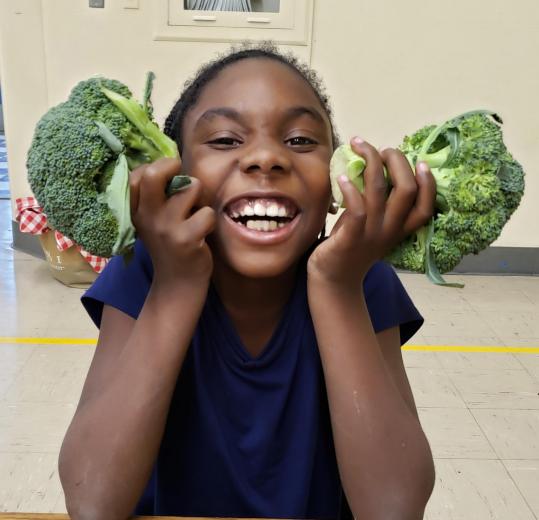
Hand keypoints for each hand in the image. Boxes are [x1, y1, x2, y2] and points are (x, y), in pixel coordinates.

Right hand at [130, 158, 215, 288]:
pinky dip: (210, 220)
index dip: (157, 166)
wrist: (178, 282)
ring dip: (199, 198)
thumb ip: (155, 194)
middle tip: (182, 179)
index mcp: (135, 210)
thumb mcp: (152, 220)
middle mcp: (147, 216)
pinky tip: (202, 232)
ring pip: (192, 188)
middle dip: (173, 166)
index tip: (167, 175)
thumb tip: (170, 157)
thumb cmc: (170, 243)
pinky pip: (207, 212)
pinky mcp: (187, 239)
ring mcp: (166, 228)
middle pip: (155, 174)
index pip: (137, 174)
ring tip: (194, 215)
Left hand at [307, 137, 435, 290]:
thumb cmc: (352, 248)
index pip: (426, 207)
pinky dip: (351, 189)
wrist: (334, 281)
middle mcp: (389, 230)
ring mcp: (370, 234)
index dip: (429, 183)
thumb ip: (380, 205)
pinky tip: (342, 177)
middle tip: (383, 148)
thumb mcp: (374, 228)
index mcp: (400, 229)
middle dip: (397, 161)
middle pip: (406, 190)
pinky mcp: (349, 238)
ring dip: (370, 162)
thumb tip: (376, 169)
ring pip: (378, 191)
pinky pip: (356, 210)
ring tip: (359, 145)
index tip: (421, 161)